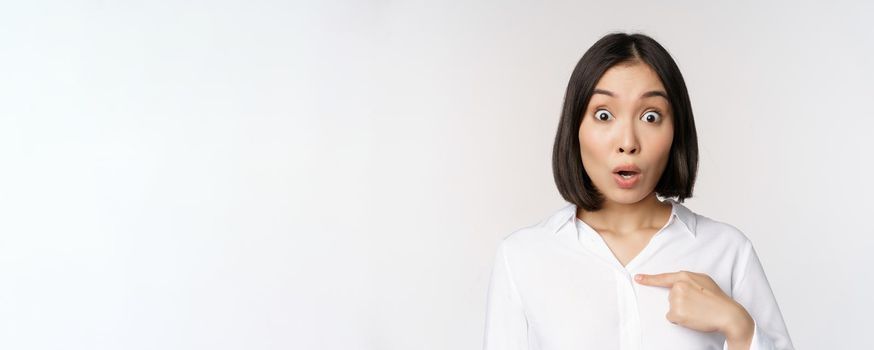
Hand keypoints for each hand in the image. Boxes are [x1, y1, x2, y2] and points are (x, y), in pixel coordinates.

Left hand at [635, 271, 753, 346]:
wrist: (727, 314)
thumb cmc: (718, 298)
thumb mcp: (704, 280)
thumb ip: (689, 279)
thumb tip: (679, 283)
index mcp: (685, 276)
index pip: (663, 278)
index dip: (648, 279)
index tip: (637, 278)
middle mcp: (678, 286)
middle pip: (671, 296)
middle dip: (681, 301)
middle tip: (697, 304)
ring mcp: (676, 299)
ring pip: (672, 307)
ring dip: (681, 311)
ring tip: (697, 310)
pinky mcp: (676, 312)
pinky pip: (672, 318)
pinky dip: (680, 320)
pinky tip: (693, 317)